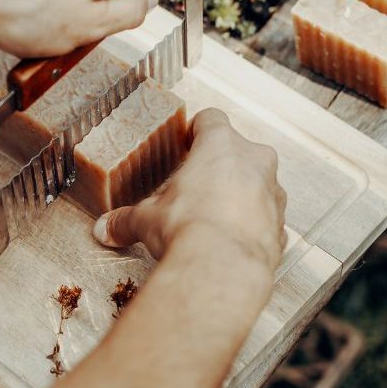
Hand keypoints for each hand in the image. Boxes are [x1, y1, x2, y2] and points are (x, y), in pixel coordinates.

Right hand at [92, 109, 286, 270]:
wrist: (223, 268)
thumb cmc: (188, 229)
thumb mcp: (146, 219)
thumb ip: (126, 220)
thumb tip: (106, 229)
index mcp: (220, 144)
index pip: (211, 119)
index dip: (197, 130)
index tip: (188, 142)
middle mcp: (254, 160)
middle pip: (238, 149)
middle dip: (219, 165)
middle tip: (197, 184)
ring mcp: (273, 193)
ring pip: (258, 182)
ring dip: (240, 193)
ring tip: (214, 216)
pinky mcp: (281, 225)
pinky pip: (266, 217)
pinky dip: (252, 225)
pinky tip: (230, 240)